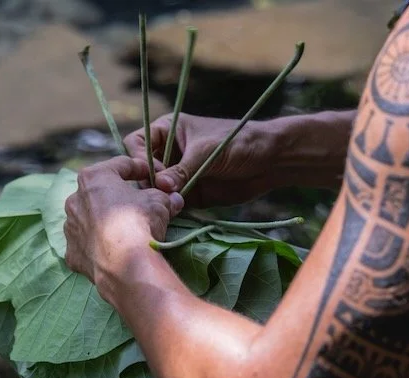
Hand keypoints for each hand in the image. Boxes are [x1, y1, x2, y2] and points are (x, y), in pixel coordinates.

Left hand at [64, 156, 183, 302]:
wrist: (125, 264)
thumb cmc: (140, 222)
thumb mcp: (160, 202)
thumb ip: (164, 196)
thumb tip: (174, 199)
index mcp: (93, 178)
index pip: (120, 165)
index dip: (140, 168)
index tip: (153, 175)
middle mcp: (74, 199)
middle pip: (100, 192)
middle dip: (118, 195)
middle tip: (138, 203)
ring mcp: (70, 227)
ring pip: (89, 218)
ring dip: (105, 220)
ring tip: (125, 230)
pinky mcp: (72, 252)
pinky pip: (86, 244)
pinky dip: (98, 245)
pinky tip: (113, 250)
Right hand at [123, 113, 280, 206]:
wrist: (271, 161)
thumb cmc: (239, 142)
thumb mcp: (208, 152)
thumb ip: (183, 169)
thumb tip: (160, 185)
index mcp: (167, 130)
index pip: (136, 143)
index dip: (139, 158)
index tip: (155, 173)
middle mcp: (168, 153)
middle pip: (141, 169)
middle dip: (148, 182)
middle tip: (162, 194)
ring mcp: (177, 175)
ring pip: (154, 189)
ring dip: (158, 199)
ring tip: (170, 206)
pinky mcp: (189, 194)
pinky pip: (171, 204)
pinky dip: (170, 210)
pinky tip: (175, 215)